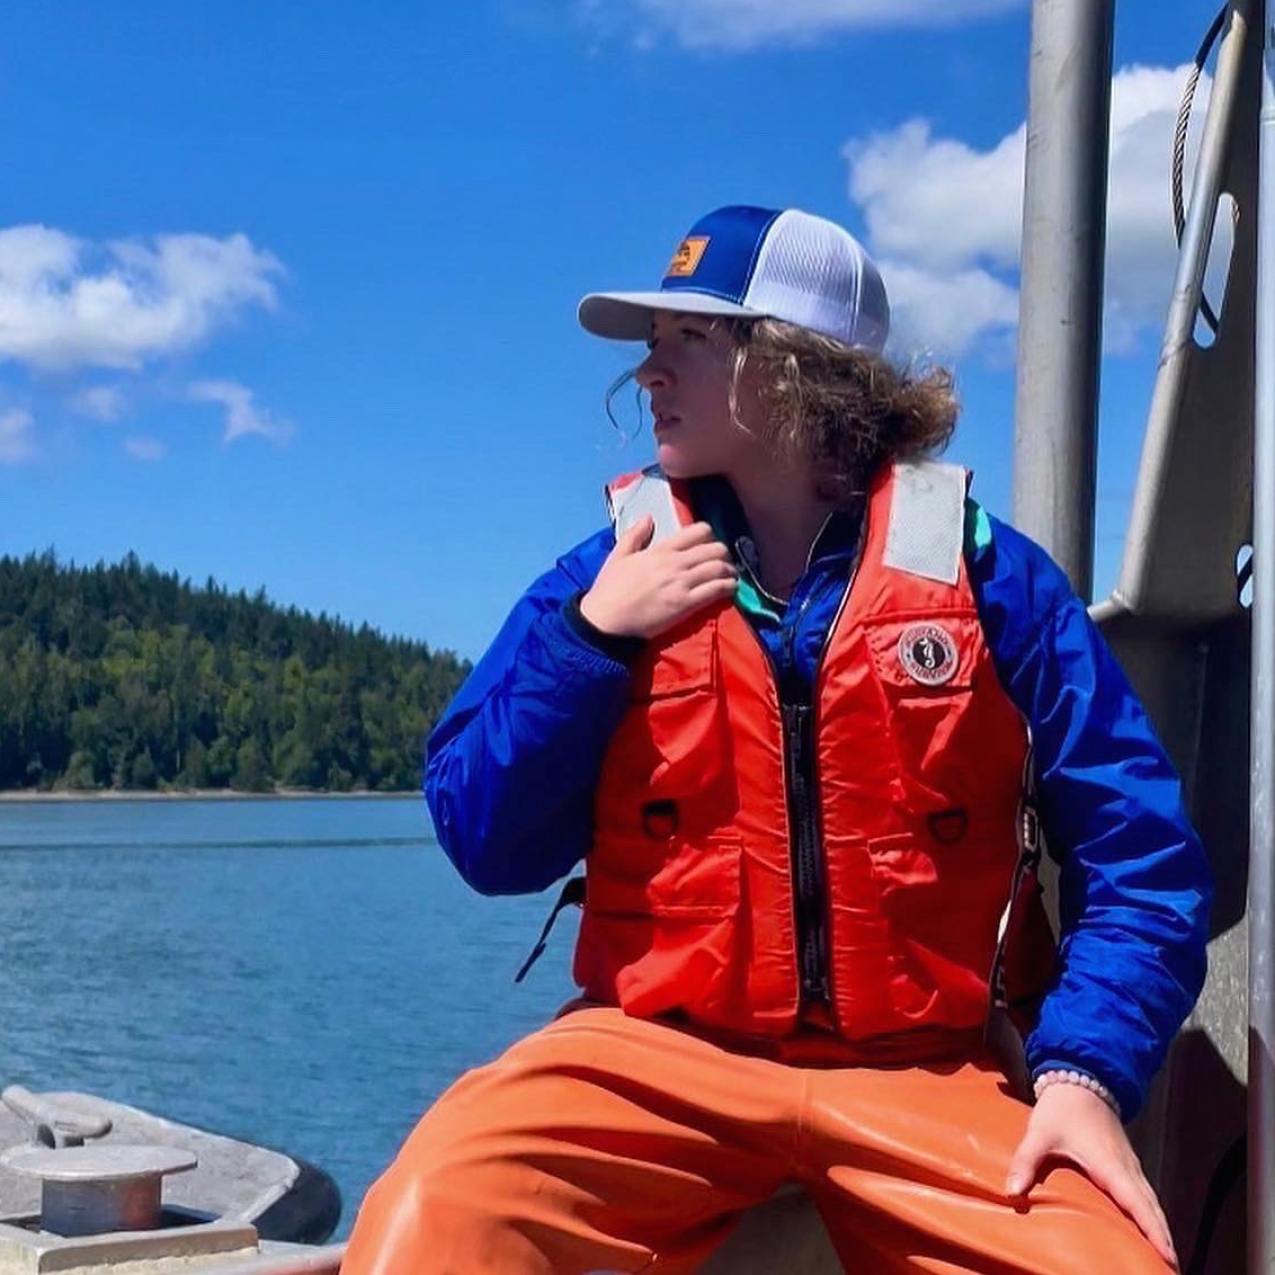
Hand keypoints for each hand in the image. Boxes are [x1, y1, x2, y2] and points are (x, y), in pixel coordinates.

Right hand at [580, 516, 736, 639]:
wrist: (606, 620)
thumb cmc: (609, 589)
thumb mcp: (618, 556)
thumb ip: (635, 534)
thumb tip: (648, 517)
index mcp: (660, 549)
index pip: (697, 531)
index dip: (709, 535)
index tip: (708, 543)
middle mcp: (675, 563)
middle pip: (715, 549)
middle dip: (723, 553)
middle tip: (723, 561)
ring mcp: (682, 584)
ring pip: (719, 568)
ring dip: (729, 570)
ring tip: (730, 575)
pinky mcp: (686, 605)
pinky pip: (716, 590)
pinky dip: (728, 587)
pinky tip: (730, 588)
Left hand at [1006, 1083, 1176, 1268]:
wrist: (1080, 1079)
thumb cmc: (1061, 1109)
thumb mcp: (1040, 1133)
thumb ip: (1026, 1162)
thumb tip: (1012, 1192)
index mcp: (1110, 1165)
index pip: (1137, 1204)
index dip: (1153, 1231)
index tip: (1168, 1257)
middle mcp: (1126, 1168)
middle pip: (1152, 1208)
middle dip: (1163, 1239)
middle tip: (1172, 1267)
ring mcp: (1130, 1164)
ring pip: (1151, 1201)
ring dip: (1160, 1228)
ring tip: (1165, 1258)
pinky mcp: (1126, 1162)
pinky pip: (1145, 1193)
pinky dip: (1152, 1214)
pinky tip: (1149, 1229)